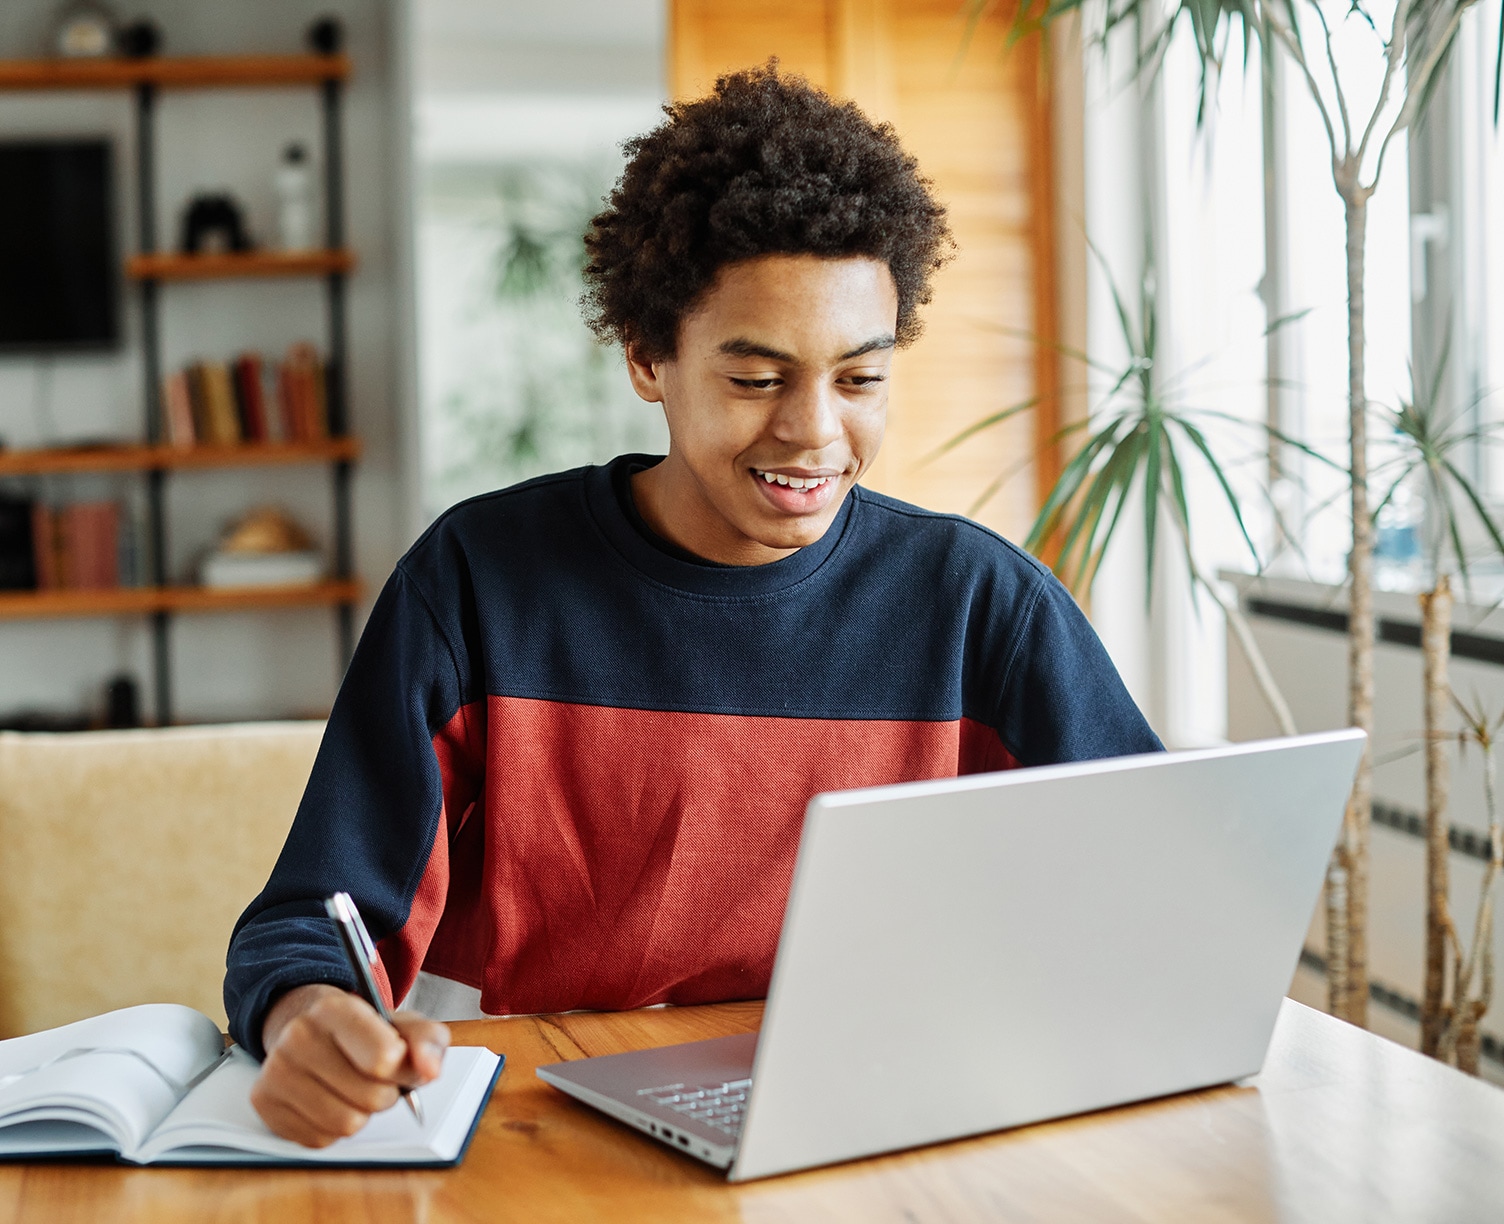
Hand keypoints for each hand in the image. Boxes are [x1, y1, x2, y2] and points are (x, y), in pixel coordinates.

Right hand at [250, 982, 450, 1146]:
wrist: (306, 1026)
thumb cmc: (361, 1030)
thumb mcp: (401, 1023)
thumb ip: (427, 1040)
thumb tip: (430, 1070)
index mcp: (334, 1010)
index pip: (384, 1058)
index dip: (404, 1070)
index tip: (400, 1063)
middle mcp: (298, 1037)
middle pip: (371, 1097)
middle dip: (386, 1094)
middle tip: (377, 1078)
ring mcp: (276, 1071)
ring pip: (346, 1124)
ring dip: (361, 1114)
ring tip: (353, 1089)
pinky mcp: (264, 1103)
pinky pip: (319, 1139)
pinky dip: (333, 1127)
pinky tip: (329, 1100)